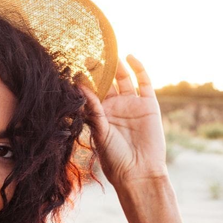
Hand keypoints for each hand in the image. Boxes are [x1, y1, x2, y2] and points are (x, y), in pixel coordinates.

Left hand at [78, 55, 168, 188]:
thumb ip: (92, 108)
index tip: (73, 66)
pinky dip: (139, 68)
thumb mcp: (100, 131)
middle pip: (106, 83)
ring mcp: (132, 105)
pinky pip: (144, 82)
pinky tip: (130, 56)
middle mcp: (114, 108)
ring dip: (116, 66)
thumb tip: (80, 85)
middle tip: (87, 54)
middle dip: (98, 69)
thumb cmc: (114, 157)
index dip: (84, 81)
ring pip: (123, 79)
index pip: (90, 93)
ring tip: (107, 52)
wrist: (139, 171)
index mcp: (99, 115)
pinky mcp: (149, 104)